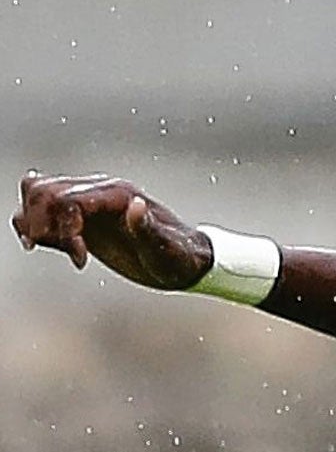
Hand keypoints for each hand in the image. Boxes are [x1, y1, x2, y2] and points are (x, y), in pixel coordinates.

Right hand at [15, 173, 212, 289]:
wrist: (187, 261)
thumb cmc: (180, 258)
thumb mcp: (166, 250)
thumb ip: (147, 229)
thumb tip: (135, 205)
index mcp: (118, 195)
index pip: (67, 199)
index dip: (63, 228)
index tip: (79, 260)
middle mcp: (99, 191)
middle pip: (43, 190)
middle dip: (40, 222)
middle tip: (61, 252)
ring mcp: (89, 201)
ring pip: (37, 193)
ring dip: (32, 221)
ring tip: (51, 249)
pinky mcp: (82, 216)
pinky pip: (43, 208)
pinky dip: (34, 224)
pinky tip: (48, 246)